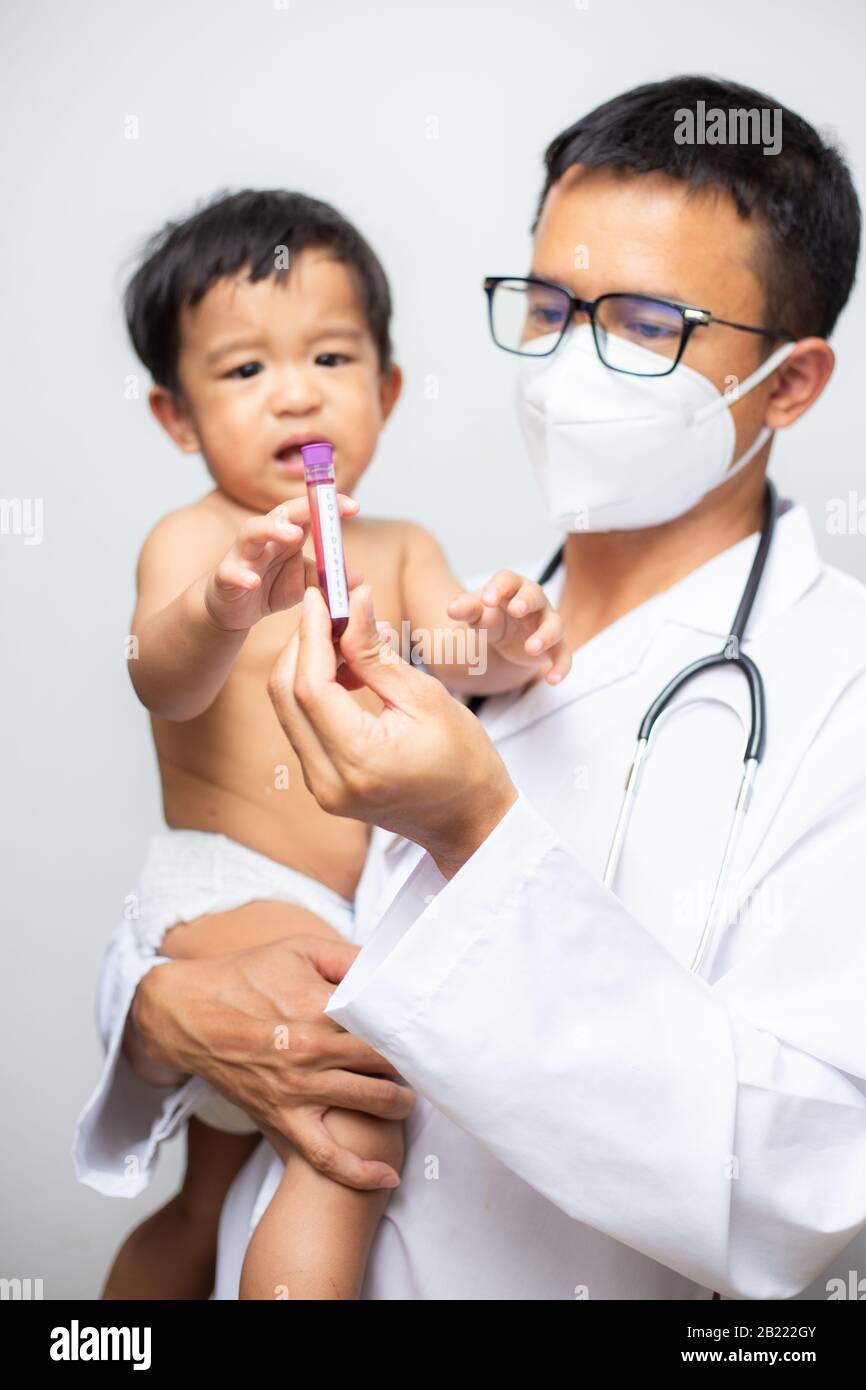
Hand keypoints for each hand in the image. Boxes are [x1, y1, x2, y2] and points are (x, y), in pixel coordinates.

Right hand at [131, 937, 414, 1189]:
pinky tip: (387, 1173)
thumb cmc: (245, 976)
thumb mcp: (299, 949)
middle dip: (410, 1065)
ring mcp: (296, 1089)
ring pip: (368, 1105)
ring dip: (398, 1105)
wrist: (186, 1014)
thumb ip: (349, 956)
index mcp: (320, 1005)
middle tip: (422, 1063)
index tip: (423, 1028)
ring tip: (408, 1099)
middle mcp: (312, 1050)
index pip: (385, 1022)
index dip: (409, 1027)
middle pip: (385, 1064)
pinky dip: (359, 1171)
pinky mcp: (280, 1117)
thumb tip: (390, 967)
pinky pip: (325, 1156)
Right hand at [204, 494, 360, 631]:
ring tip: (293, 535)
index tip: (354, 506)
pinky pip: (230, 572)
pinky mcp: (225, 576)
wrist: (235, 609)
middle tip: (322, 514)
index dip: (328, 505)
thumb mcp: (305, 583)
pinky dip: (241, 576)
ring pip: (251, 532)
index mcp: (287, 533)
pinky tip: (253, 583)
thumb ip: (327, 577)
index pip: (308, 511)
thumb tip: (358, 577)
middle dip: (301, 509)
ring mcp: (243, 554)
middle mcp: (265, 537)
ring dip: (271, 529)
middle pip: (280, 513)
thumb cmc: (271, 587)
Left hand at [267, 582, 518, 878]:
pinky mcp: (322, 785)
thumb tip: (353, 604)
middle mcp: (328, 781)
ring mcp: (320, 788)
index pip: (311, 685)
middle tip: (329, 608)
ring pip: (289, 709)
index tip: (320, 596)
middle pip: (286, 695)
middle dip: (302, 643)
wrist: (470, 820)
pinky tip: (346, 671)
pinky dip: (315, 692)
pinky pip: (302, 726)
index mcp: (359, 760)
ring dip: (308, 665)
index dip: (310, 633)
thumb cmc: (464, 761)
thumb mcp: (426, 697)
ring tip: (347, 637)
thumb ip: (377, 653)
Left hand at [446, 570, 570, 684]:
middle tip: (515, 609)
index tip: (487, 600)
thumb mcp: (477, 613)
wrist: (506, 636)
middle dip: (526, 601)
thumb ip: (466, 609)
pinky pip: (564, 655)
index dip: (499, 588)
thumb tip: (451, 609)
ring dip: (545, 636)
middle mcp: (534, 601)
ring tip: (530, 648)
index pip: (507, 580)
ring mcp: (547, 623)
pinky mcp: (554, 646)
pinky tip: (552, 680)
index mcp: (512, 587)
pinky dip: (561, 667)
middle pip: (535, 595)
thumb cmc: (491, 616)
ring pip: (555, 625)